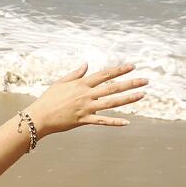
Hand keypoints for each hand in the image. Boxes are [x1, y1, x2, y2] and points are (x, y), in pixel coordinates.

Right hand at [28, 62, 147, 135]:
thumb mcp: (60, 83)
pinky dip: (114, 122)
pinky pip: (102, 121)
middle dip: (131, 83)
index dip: (119, 70)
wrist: (39, 117)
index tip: (132, 66)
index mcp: (81, 84)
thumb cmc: (48, 99)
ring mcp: (86, 108)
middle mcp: (86, 95)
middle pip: (113, 87)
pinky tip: (127, 122)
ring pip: (111, 102)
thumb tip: (86, 64)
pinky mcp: (83, 120)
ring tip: (142, 95)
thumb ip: (75, 74)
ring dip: (128, 99)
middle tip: (146, 80)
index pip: (104, 74)